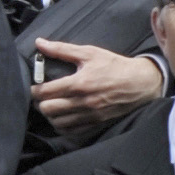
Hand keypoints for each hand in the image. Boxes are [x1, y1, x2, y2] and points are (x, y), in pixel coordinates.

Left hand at [30, 39, 162, 132]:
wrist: (139, 83)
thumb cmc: (114, 66)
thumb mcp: (89, 53)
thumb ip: (62, 49)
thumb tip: (39, 43)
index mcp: (79, 83)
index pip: (46, 92)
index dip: (35, 89)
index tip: (34, 86)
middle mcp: (82, 102)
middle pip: (48, 109)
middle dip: (40, 102)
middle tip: (42, 96)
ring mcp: (89, 115)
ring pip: (57, 122)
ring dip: (50, 115)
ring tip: (51, 105)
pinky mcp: (95, 123)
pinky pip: (71, 131)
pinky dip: (62, 125)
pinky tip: (62, 116)